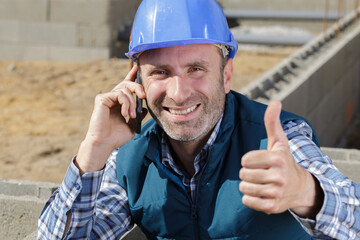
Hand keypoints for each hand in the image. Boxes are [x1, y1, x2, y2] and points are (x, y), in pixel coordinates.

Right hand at [75, 65, 146, 173]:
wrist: (105, 144)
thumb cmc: (116, 137)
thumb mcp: (132, 125)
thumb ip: (138, 115)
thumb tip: (145, 107)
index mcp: (119, 103)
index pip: (126, 86)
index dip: (132, 76)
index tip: (138, 68)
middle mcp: (112, 98)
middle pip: (127, 84)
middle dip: (137, 87)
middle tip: (144, 96)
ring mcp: (106, 97)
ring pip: (124, 90)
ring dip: (132, 103)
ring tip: (131, 116)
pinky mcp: (101, 98)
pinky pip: (119, 94)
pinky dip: (125, 103)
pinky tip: (125, 114)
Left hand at [239, 101, 321, 216]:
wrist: (300, 188)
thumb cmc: (284, 161)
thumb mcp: (279, 142)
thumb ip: (272, 122)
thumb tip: (275, 101)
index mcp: (277, 158)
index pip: (245, 160)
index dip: (248, 160)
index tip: (259, 162)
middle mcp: (279, 176)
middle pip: (243, 174)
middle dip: (248, 173)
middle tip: (261, 173)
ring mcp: (276, 192)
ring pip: (244, 188)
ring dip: (248, 186)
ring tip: (261, 183)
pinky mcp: (272, 206)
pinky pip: (247, 201)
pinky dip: (250, 198)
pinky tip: (261, 193)